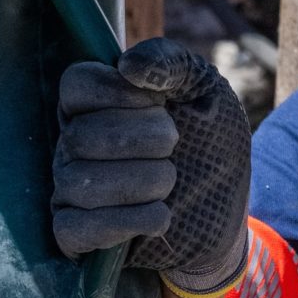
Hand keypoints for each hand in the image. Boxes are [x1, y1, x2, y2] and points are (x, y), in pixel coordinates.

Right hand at [52, 37, 250, 297]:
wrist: (227, 212)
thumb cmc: (210, 145)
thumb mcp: (204, 91)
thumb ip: (170, 63)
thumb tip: (127, 64)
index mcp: (95, 104)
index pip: (75, 84)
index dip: (118, 92)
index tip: (158, 102)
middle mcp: (72, 145)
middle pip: (80, 135)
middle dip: (144, 140)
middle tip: (174, 146)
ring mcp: (70, 191)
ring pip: (79, 183)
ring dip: (143, 181)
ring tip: (171, 183)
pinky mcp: (76, 235)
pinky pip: (73, 229)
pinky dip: (126, 223)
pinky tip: (159, 217)